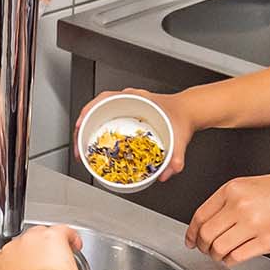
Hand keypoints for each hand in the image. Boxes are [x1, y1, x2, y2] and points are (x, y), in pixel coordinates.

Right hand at [75, 90, 194, 179]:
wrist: (190, 111)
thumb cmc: (182, 116)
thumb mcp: (180, 136)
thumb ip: (178, 156)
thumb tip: (170, 171)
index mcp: (137, 98)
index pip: (104, 99)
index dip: (88, 112)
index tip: (80, 126)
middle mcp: (130, 100)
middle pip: (97, 108)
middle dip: (84, 125)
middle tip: (79, 145)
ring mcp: (128, 106)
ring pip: (100, 114)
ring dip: (90, 129)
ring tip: (84, 148)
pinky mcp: (129, 115)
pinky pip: (108, 120)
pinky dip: (100, 131)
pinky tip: (99, 147)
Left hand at [186, 169, 269, 263]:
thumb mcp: (254, 185)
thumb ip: (232, 201)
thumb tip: (213, 223)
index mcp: (233, 189)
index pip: (200, 215)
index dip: (192, 232)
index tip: (191, 240)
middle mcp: (240, 205)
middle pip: (206, 234)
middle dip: (203, 247)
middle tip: (206, 250)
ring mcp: (254, 224)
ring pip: (219, 248)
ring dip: (217, 256)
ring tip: (223, 254)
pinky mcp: (268, 241)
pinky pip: (238, 257)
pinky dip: (232, 260)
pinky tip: (236, 257)